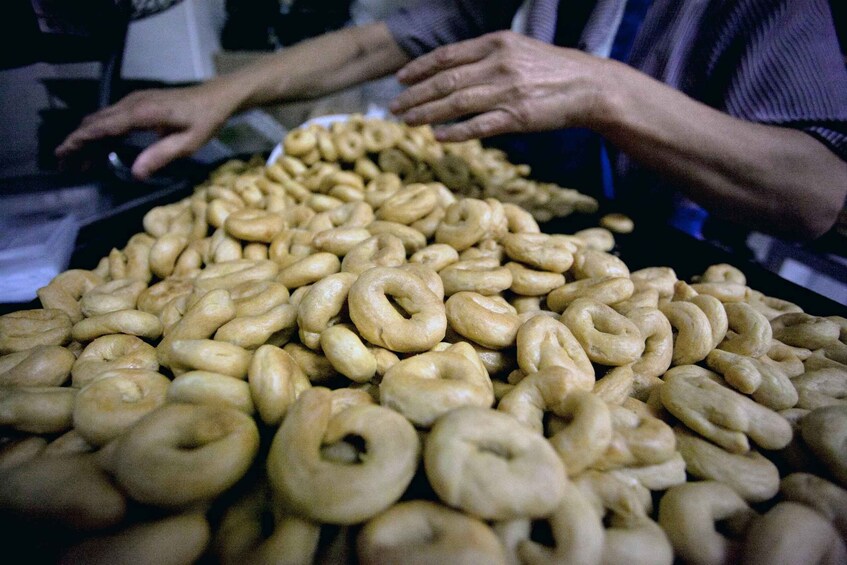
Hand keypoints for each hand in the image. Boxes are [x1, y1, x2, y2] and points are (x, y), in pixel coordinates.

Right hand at [55, 83, 237, 179]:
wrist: (216, 97)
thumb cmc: (206, 120)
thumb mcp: (188, 143)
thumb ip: (161, 156)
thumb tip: (135, 173)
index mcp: (141, 112)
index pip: (102, 126)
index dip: (80, 140)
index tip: (63, 153)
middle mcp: (132, 103)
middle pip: (96, 122)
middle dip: (78, 142)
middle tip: (65, 165)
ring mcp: (134, 101)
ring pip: (102, 120)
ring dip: (88, 139)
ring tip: (77, 162)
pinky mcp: (139, 104)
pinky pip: (113, 119)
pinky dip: (101, 134)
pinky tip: (98, 150)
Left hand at [389, 31, 610, 141]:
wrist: (589, 86)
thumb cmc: (550, 69)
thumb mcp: (517, 50)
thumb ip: (485, 57)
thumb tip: (450, 72)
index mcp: (496, 43)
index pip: (447, 55)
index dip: (419, 68)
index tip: (400, 79)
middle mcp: (498, 64)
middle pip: (445, 80)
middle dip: (415, 94)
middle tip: (394, 106)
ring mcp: (507, 91)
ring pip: (456, 103)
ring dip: (427, 113)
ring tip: (407, 121)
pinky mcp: (517, 117)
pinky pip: (478, 126)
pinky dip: (455, 132)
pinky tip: (438, 136)